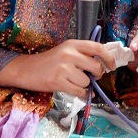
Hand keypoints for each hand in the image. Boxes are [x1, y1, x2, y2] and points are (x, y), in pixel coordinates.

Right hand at [0, 39, 116, 98]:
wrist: (26, 69)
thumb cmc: (48, 61)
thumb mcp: (66, 51)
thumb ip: (82, 55)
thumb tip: (103, 65)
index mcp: (73, 44)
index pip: (98, 47)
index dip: (108, 57)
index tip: (111, 66)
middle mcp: (69, 54)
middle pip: (96, 66)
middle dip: (97, 74)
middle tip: (92, 77)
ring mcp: (63, 68)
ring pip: (87, 81)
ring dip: (85, 85)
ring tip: (74, 82)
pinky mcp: (58, 81)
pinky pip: (79, 91)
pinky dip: (81, 93)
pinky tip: (75, 90)